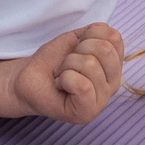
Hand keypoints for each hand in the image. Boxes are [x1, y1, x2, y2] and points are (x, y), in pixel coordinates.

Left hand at [10, 23, 124, 124]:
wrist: (30, 78)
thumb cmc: (53, 61)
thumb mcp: (76, 39)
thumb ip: (96, 33)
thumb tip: (107, 31)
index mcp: (114, 65)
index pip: (114, 38)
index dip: (89, 35)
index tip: (77, 48)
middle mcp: (113, 84)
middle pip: (105, 49)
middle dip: (78, 50)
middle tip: (67, 63)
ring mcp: (102, 101)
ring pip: (90, 65)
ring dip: (67, 65)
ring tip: (62, 75)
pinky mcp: (87, 113)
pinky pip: (82, 85)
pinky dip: (64, 79)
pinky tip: (60, 85)